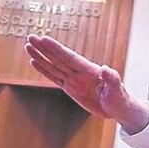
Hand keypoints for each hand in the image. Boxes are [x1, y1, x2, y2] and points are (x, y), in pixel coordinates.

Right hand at [23, 34, 148, 132]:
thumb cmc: (120, 99)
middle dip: (44, 48)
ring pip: (54, 66)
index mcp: (90, 70)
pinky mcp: (71, 89)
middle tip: (30, 37)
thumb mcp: (118, 90)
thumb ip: (113, 79)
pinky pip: (55, 78)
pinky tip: (34, 62)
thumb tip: (106, 69)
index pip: (70, 58)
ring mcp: (74, 80)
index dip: (56, 49)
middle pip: (58, 58)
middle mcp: (80, 73)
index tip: (44, 39)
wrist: (118, 110)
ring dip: (41, 57)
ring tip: (28, 46)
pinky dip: (45, 70)